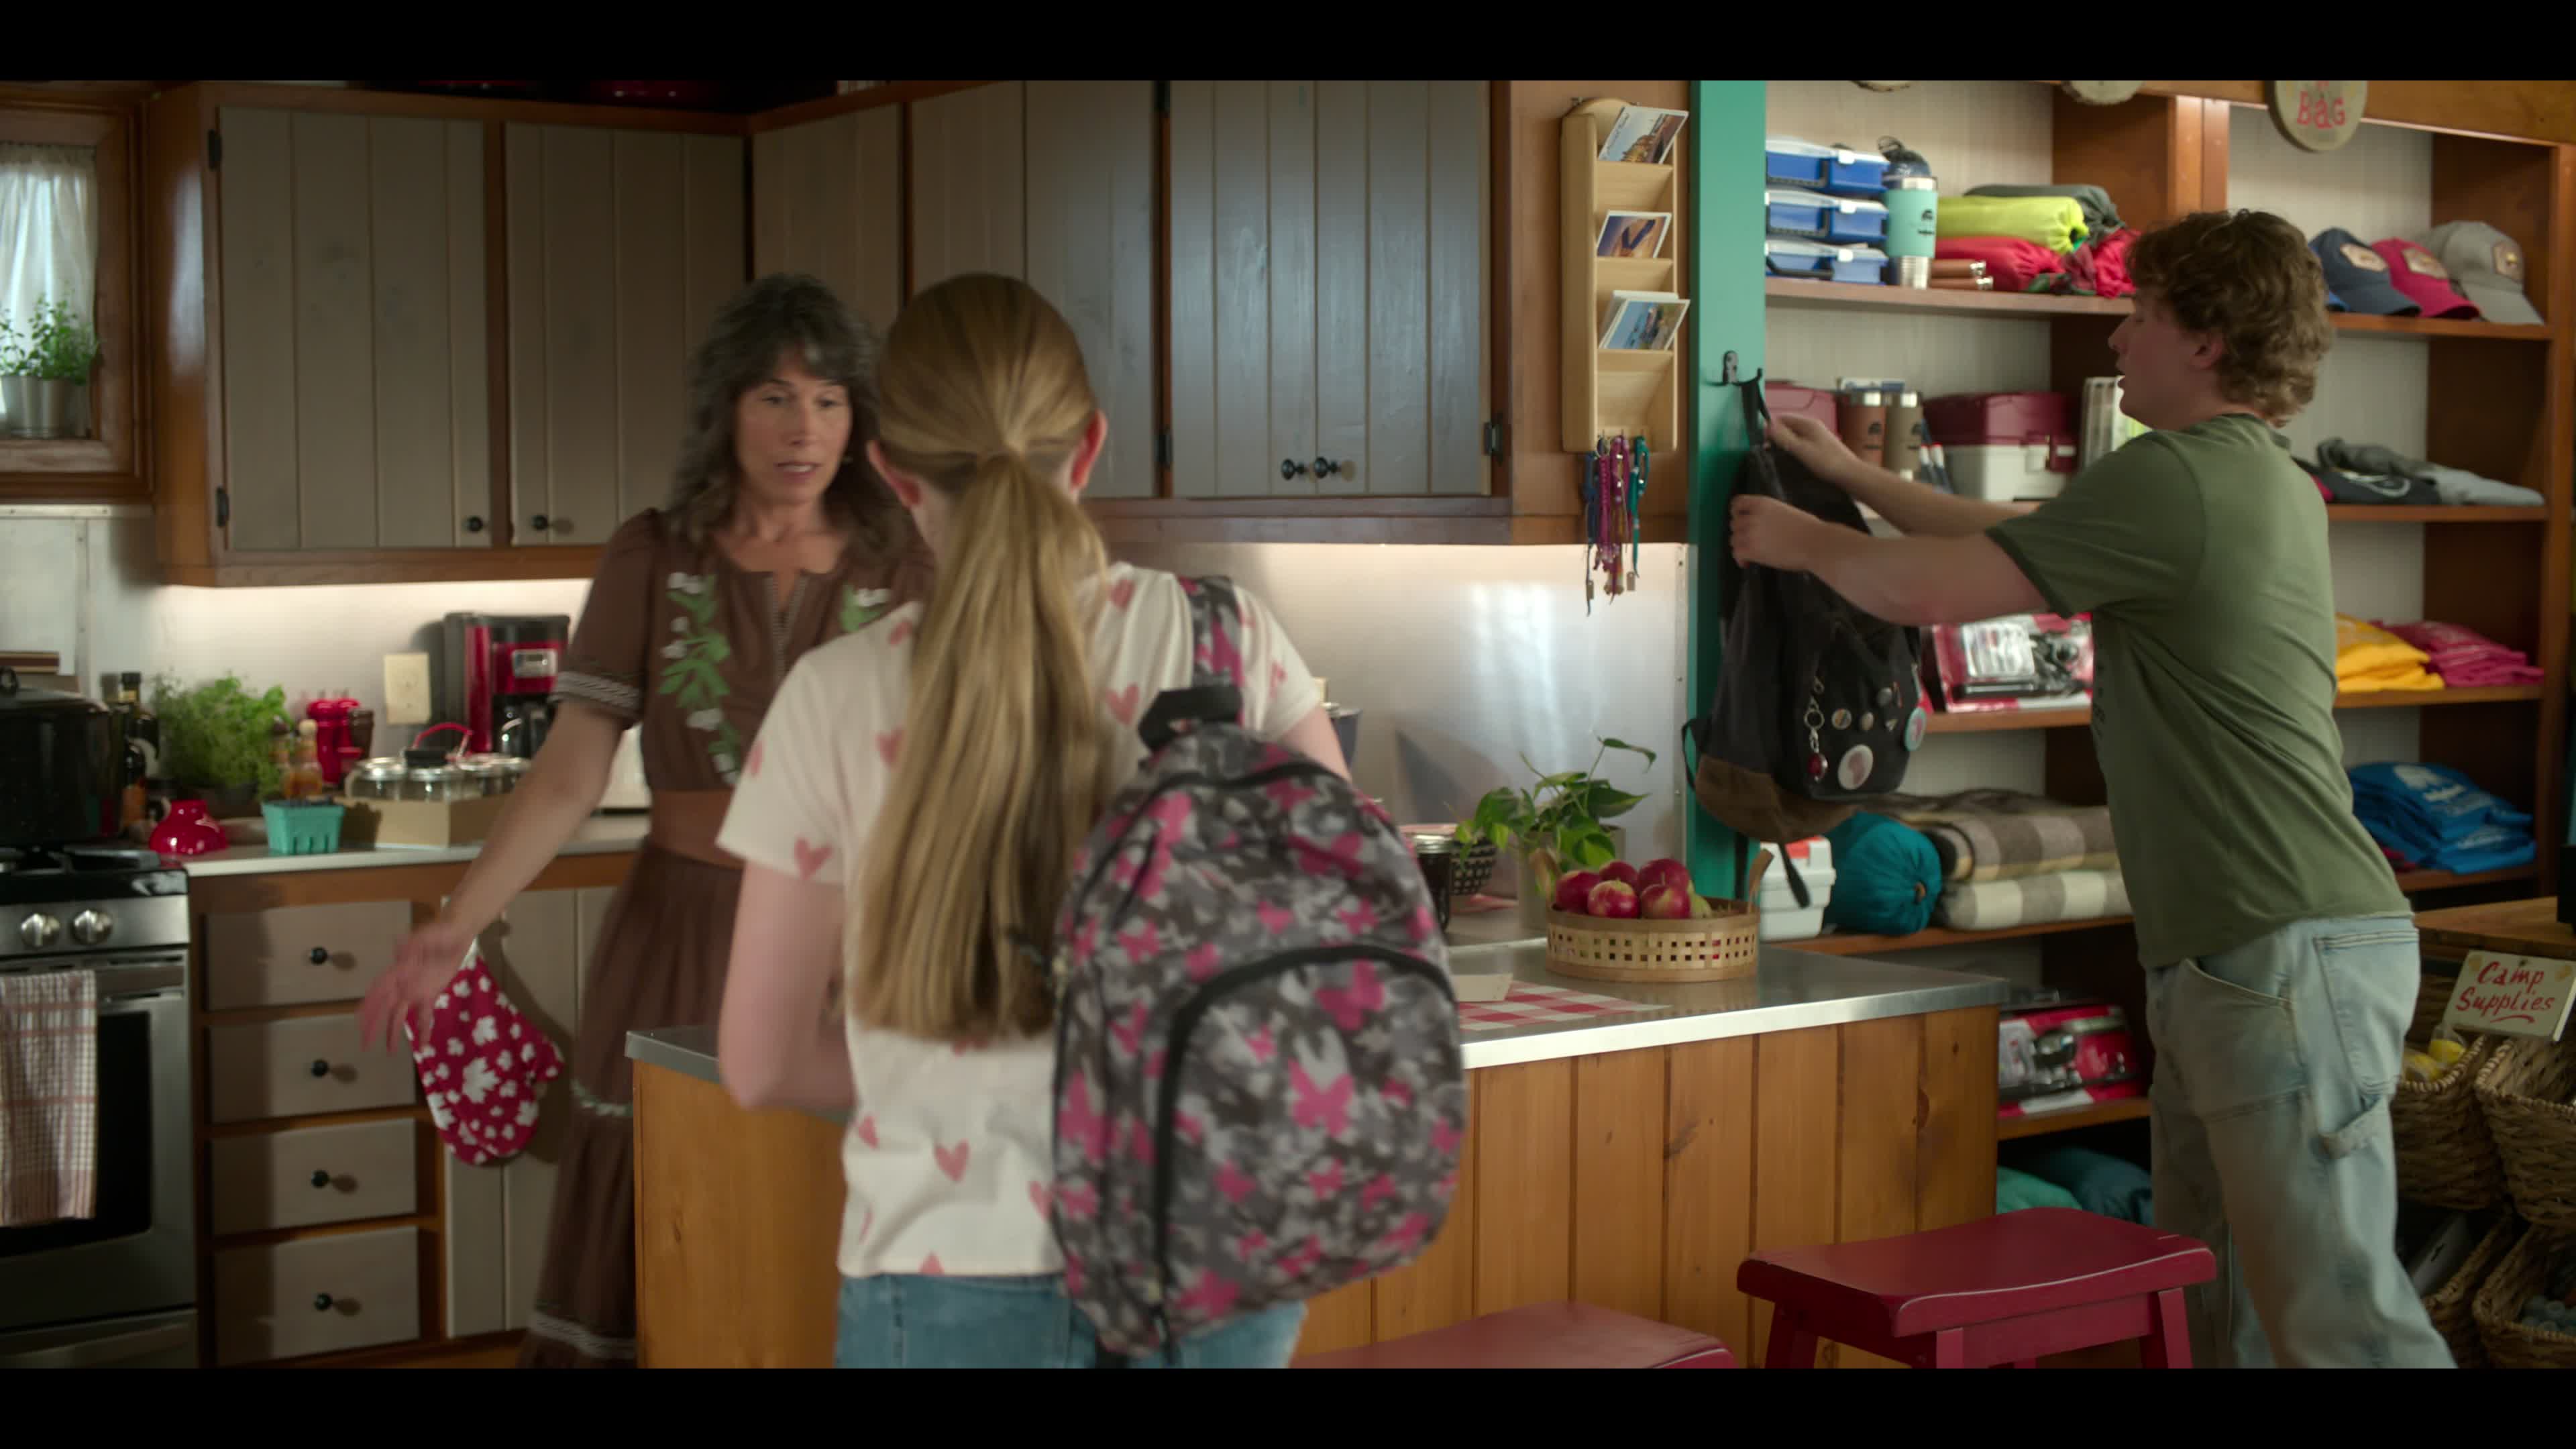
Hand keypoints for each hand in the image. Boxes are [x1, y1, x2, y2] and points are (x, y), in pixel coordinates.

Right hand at [358, 917, 475, 1053]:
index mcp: (398, 970)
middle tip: (366, 1044)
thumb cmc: (439, 932)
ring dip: (393, 1032)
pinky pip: (424, 1015)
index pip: (379, 990)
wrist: (456, 934)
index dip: (369, 1006)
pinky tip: (423, 1045)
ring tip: (390, 1052)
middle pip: (385, 1007)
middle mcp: (402, 983)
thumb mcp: (426, 935)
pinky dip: (423, 1029)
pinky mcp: (430, 994)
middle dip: (375, 1026)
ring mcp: (415, 990)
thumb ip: (412, 943)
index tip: (359, 1022)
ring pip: (400, 1015)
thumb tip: (397, 943)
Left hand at [1730, 494, 1828, 572]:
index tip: (1740, 520)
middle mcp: (1753, 516)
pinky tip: (1747, 563)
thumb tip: (1767, 523)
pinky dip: (1739, 559)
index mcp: (1762, 503)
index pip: (1737, 503)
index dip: (1736, 512)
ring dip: (1739, 547)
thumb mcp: (1787, 511)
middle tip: (1749, 541)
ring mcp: (1750, 533)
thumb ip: (1770, 515)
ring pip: (1733, 540)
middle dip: (1740, 533)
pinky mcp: (1751, 549)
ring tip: (1749, 553)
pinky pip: (1736, 554)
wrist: (1815, 543)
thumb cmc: (1809, 528)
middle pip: (1734, 524)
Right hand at [1768, 414, 1864, 489]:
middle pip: (1787, 426)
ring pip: (1793, 436)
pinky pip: (1800, 443)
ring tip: (1776, 457)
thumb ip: (1784, 437)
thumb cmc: (1827, 462)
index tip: (1762, 443)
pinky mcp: (1818, 446)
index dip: (1770, 428)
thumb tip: (1767, 425)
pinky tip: (1790, 460)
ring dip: (1783, 444)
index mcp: (1808, 423)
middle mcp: (1812, 427)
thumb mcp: (1802, 449)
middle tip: (1767, 452)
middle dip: (1776, 436)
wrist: (1850, 475)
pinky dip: (1792, 449)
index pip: (1782, 418)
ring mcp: (1816, 436)